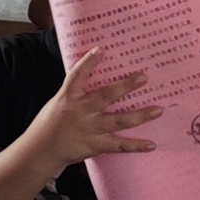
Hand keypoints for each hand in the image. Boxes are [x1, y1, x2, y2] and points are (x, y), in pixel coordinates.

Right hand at [25, 51, 158, 167]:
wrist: (41, 151)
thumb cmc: (49, 124)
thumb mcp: (58, 103)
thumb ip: (75, 93)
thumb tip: (91, 79)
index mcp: (68, 97)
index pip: (77, 75)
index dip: (89, 62)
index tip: (101, 49)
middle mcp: (81, 111)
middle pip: (106, 95)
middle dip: (126, 86)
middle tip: (144, 77)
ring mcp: (90, 128)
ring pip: (119, 120)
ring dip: (140, 115)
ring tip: (158, 110)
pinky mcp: (95, 145)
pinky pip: (119, 145)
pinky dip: (136, 145)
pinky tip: (151, 144)